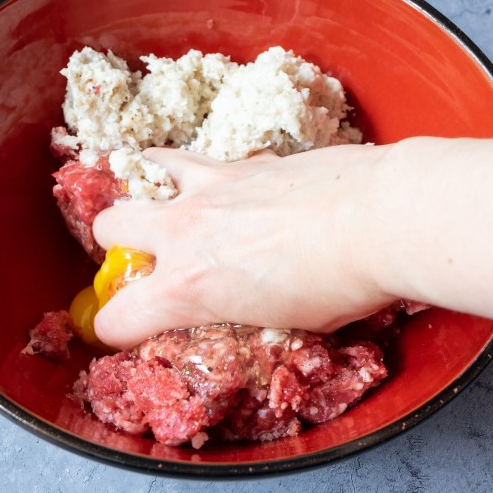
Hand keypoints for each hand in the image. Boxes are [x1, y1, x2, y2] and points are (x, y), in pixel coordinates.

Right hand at [91, 145, 398, 347]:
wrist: (381, 216)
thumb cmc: (342, 282)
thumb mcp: (284, 324)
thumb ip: (242, 313)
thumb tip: (247, 309)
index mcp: (189, 288)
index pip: (117, 318)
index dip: (116, 330)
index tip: (130, 331)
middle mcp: (186, 232)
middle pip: (111, 224)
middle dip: (118, 243)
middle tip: (148, 255)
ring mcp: (212, 187)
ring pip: (150, 170)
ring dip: (154, 188)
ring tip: (173, 201)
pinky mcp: (244, 162)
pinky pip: (204, 161)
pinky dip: (206, 176)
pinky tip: (234, 189)